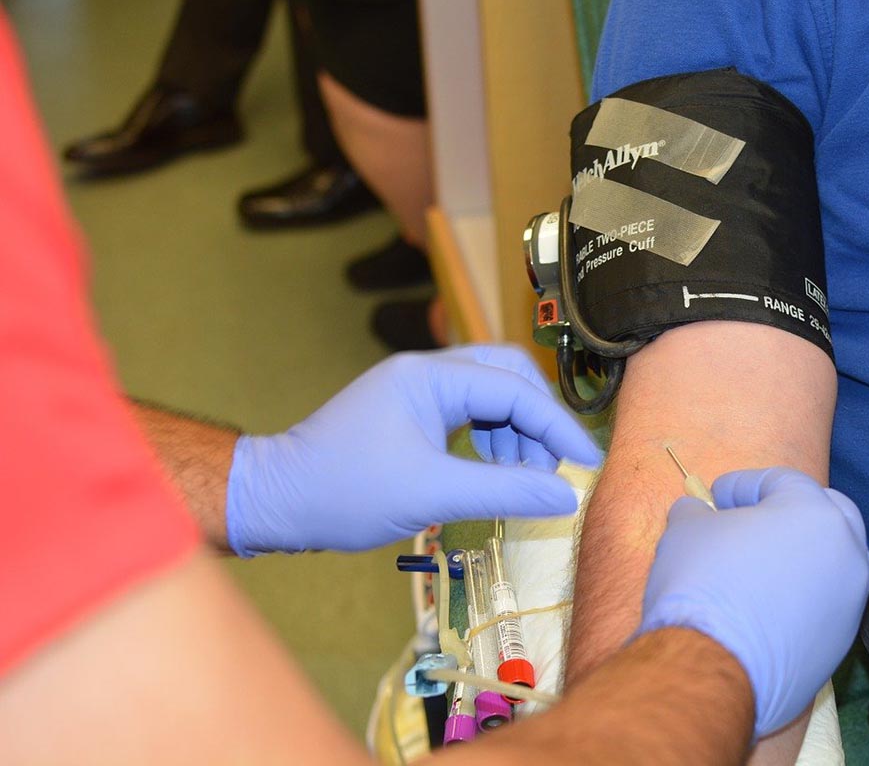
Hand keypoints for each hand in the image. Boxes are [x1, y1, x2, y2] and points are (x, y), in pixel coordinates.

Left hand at [226, 345, 601, 555]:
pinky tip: (494, 475)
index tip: (587, 462)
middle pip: (508, 376)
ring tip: (523, 480)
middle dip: (538, 421)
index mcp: (430, 376)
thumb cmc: (343, 492)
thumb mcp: (430, 494)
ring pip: (492, 396)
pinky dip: (492, 442)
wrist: (275, 501)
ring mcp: (418, 391)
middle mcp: (427, 373)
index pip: (514, 388)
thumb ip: (504, 490)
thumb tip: (566, 495)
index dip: (557, 425)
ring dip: (516, 435)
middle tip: (555, 466)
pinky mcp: (412, 414)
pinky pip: (470, 415)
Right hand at [636, 467, 868, 738]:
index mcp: (815, 512)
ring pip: (831, 564)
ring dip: (798, 557)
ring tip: (755, 566)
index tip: (717, 497)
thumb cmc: (702, 583)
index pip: (783, 480)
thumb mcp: (687, 530)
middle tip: (751, 520)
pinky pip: (822, 606)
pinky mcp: (840, 644)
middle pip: (827, 515)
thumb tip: (696, 512)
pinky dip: (798, 598)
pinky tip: (761, 607)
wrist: (713, 668)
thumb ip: (698, 513)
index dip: (744, 484)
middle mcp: (846, 553)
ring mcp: (849, 602)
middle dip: (790, 512)